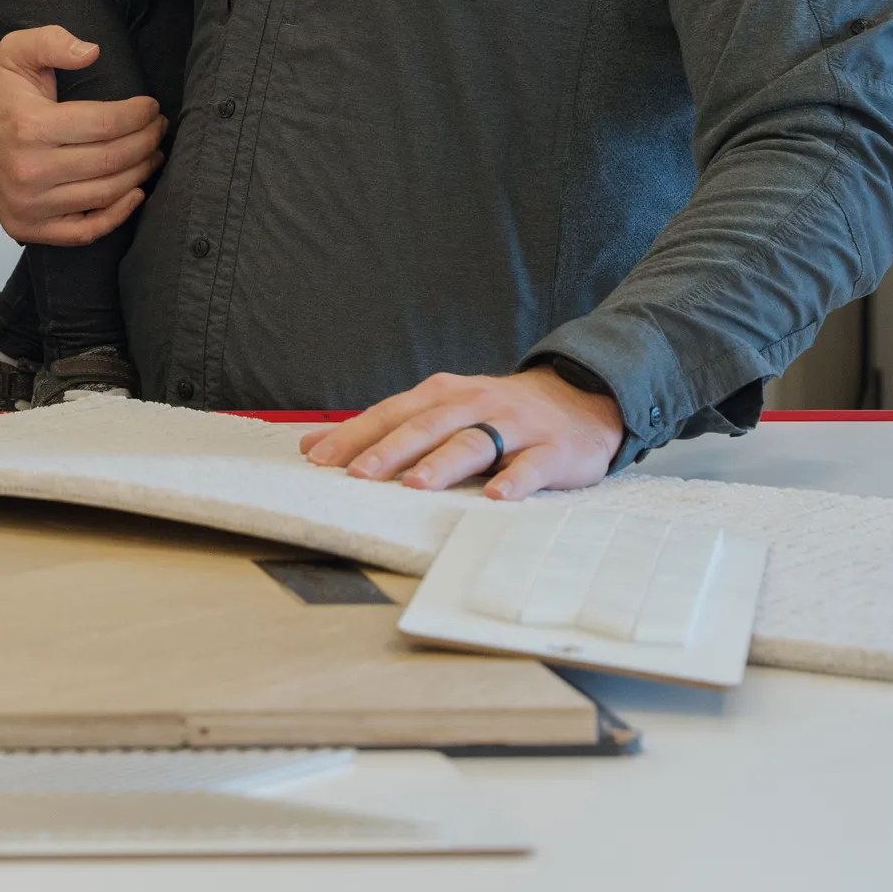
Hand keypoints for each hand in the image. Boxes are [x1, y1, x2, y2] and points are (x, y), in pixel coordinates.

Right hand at [0, 26, 167, 245]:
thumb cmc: (2, 94)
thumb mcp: (16, 52)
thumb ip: (51, 42)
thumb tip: (92, 52)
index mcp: (28, 126)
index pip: (106, 124)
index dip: (139, 114)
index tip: (152, 106)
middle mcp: (27, 171)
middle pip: (112, 160)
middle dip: (147, 141)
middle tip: (159, 128)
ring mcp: (28, 205)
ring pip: (106, 194)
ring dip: (141, 172)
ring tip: (153, 153)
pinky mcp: (29, 228)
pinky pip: (87, 231)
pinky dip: (118, 215)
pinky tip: (136, 192)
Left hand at [300, 367, 625, 498]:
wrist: (580, 399)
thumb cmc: (495, 412)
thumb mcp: (441, 410)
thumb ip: (384, 427)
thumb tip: (312, 445)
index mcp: (442, 395)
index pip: (390, 414)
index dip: (355, 435)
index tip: (318, 459)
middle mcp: (474, 404)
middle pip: (426, 427)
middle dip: (389, 450)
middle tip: (358, 474)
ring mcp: (515, 426)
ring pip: (473, 443)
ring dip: (442, 464)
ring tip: (415, 485)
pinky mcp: (553, 450)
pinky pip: (532, 466)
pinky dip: (514, 480)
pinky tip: (496, 496)